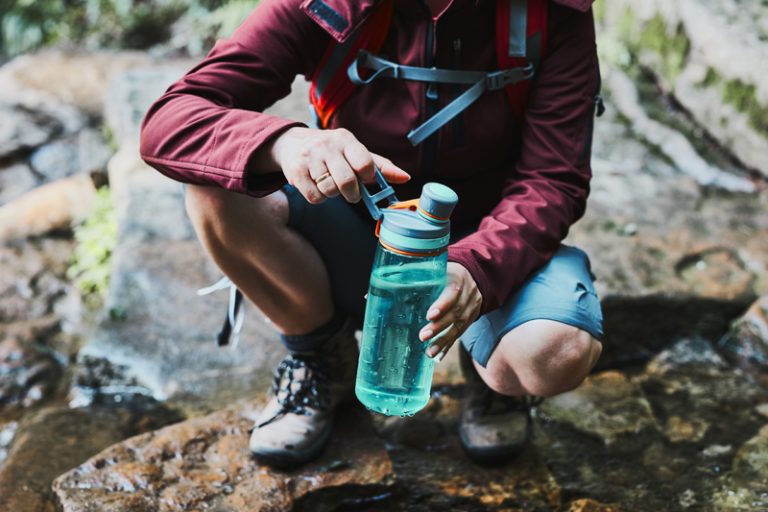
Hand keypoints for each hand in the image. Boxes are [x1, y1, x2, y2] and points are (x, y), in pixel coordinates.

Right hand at [271, 127, 409, 203]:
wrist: (292, 143)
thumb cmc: (332, 151)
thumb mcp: (355, 152)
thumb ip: (380, 166)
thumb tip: (405, 178)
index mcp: (345, 139)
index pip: (364, 163)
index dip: (367, 177)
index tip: (363, 178)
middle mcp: (326, 145)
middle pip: (347, 182)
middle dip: (352, 194)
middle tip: (351, 192)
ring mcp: (309, 158)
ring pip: (330, 191)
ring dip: (334, 194)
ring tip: (330, 184)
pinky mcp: (296, 172)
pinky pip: (315, 197)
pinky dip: (319, 198)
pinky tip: (317, 186)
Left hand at [419, 262, 482, 360]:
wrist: (476, 277)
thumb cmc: (447, 273)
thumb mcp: (438, 269)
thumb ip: (418, 276)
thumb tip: (382, 289)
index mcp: (458, 280)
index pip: (452, 293)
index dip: (442, 305)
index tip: (429, 315)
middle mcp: (467, 296)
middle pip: (455, 313)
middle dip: (438, 327)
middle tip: (422, 336)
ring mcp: (470, 310)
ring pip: (458, 327)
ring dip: (443, 342)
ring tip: (429, 353)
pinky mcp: (469, 321)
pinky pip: (459, 335)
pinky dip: (448, 346)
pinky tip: (438, 356)